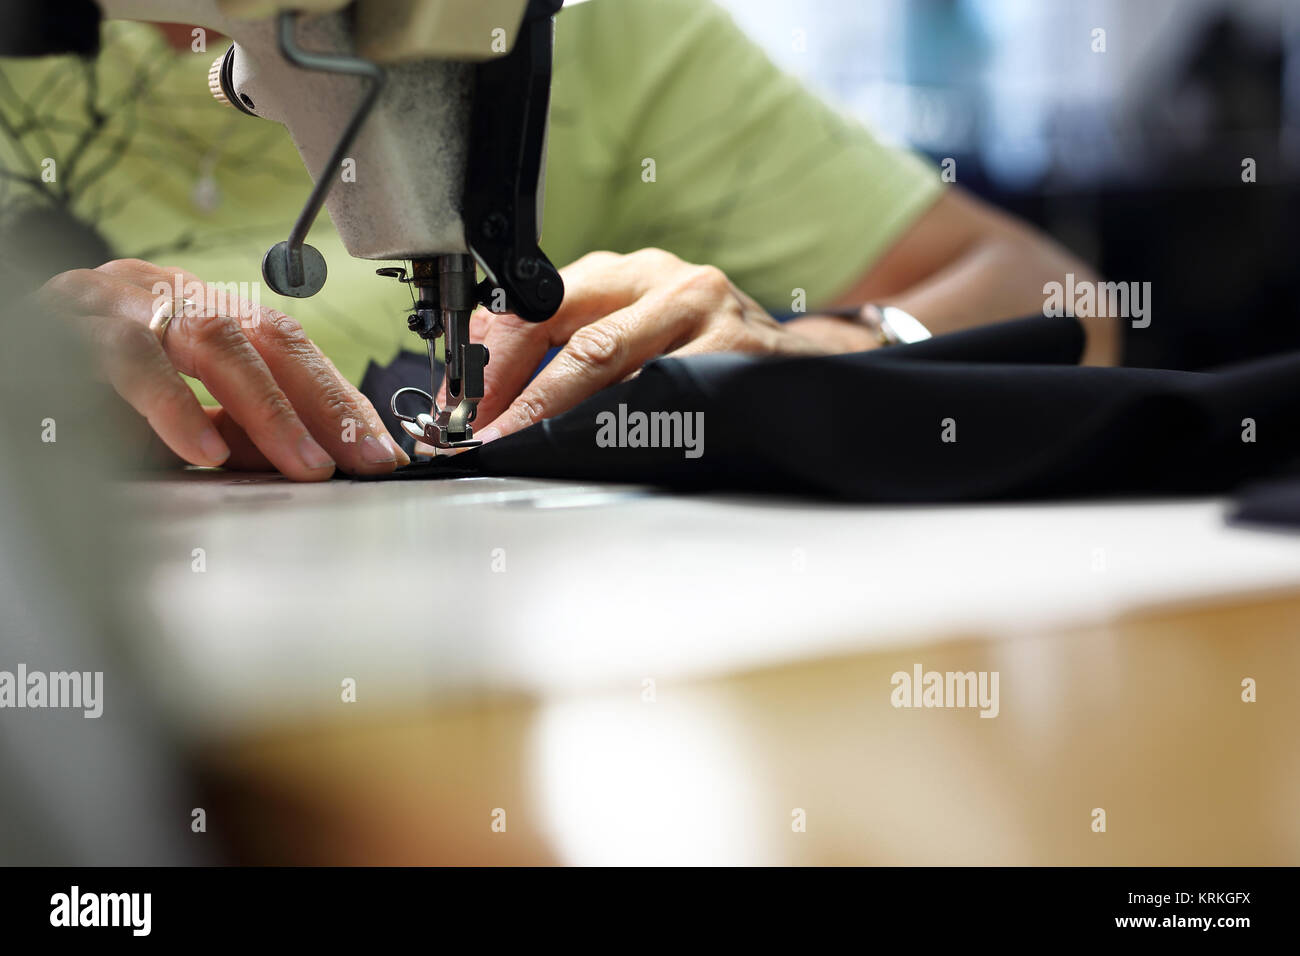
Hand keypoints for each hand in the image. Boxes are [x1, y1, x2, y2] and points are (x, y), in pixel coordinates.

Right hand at [36, 258, 408, 480]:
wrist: (9, 356)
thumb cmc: (89, 389)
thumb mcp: (180, 418)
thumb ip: (238, 432)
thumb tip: (310, 459)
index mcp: (206, 312)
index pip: (293, 349)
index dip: (340, 399)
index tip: (380, 451)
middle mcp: (173, 296)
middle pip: (269, 339)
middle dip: (322, 405)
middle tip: (358, 462)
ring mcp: (124, 304)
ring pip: (214, 341)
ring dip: (268, 411)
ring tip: (303, 466)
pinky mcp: (71, 327)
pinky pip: (132, 361)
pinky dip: (175, 408)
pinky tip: (203, 449)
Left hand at [453, 249, 853, 443]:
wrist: (805, 370)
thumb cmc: (710, 357)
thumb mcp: (638, 335)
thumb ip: (574, 349)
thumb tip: (490, 388)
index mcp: (625, 273)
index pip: (534, 303)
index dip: (490, 358)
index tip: (461, 407)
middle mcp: (661, 278)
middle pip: (563, 326)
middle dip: (512, 387)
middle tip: (481, 434)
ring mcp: (704, 308)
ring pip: (605, 358)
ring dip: (552, 410)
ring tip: (518, 443)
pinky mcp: (736, 348)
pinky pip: (661, 390)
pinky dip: (618, 423)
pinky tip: (593, 446)